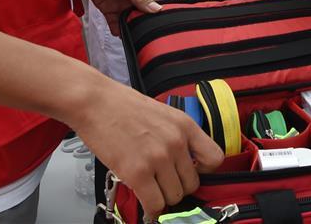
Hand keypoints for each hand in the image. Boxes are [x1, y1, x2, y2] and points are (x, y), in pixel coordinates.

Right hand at [68, 78, 223, 218]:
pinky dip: (151, 209)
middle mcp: (176, 142)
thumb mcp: (164, 114)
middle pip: (192, 183)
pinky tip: (145, 203)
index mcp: (185, 126)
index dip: (204, 170)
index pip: (214, 158)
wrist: (95, 102)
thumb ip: (177, 135)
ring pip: (174, 197)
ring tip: (150, 189)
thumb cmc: (123, 106)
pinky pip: (155, 204)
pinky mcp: (137, 172)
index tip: (192, 171)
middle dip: (178, 187)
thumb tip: (184, 160)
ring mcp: (158, 158)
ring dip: (162, 197)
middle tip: (163, 183)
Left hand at [71, 0, 160, 33]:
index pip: (154, 4)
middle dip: (141, 23)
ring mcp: (120, 2)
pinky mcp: (108, 7)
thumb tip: (156, 9)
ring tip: (130, 34)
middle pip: (142, 14)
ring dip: (129, 27)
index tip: (155, 25)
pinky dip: (116, 28)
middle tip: (140, 32)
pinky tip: (118, 33)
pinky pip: (114, 21)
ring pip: (129, 19)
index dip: (155, 14)